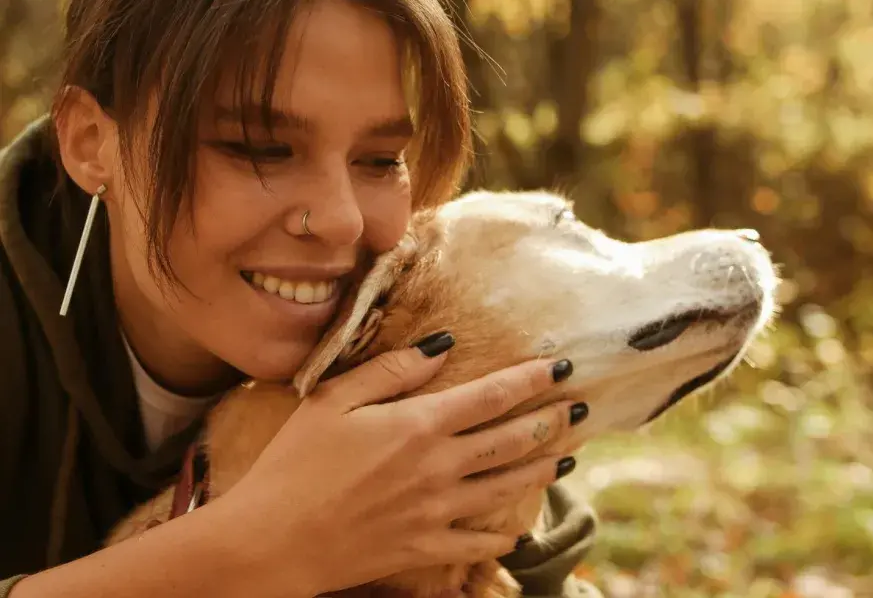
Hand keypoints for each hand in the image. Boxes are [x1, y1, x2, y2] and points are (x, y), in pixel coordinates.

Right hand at [218, 331, 584, 595]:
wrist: (271, 540)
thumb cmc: (294, 463)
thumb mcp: (333, 400)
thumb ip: (391, 370)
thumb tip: (442, 346)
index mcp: (419, 425)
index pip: (492, 395)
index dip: (531, 378)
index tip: (561, 365)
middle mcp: (439, 467)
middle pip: (510, 440)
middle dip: (550, 422)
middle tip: (580, 410)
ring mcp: (436, 511)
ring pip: (505, 488)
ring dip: (541, 471)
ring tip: (567, 459)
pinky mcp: (424, 548)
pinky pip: (477, 544)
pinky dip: (502, 536)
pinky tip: (518, 529)